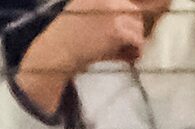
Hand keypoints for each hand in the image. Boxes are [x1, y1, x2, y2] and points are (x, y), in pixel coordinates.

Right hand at [18, 0, 149, 107]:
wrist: (56, 51)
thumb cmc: (66, 39)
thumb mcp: (85, 16)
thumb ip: (105, 16)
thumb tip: (127, 29)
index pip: (124, 3)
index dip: (126, 20)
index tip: (124, 34)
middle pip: (134, 12)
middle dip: (133, 30)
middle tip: (128, 46)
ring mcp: (112, 13)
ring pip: (138, 27)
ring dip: (134, 41)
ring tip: (125, 53)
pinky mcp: (116, 30)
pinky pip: (137, 40)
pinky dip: (134, 51)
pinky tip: (127, 58)